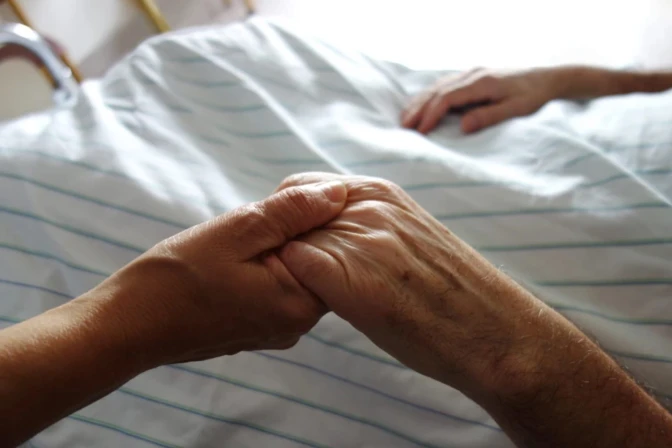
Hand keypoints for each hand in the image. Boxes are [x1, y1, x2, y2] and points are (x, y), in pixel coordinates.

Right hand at [86, 180, 346, 366]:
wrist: (128, 325)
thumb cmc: (177, 277)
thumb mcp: (238, 230)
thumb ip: (292, 211)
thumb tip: (338, 193)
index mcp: (301, 305)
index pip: (336, 250)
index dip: (315, 217)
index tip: (283, 203)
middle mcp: (296, 325)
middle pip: (316, 262)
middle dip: (293, 231)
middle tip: (254, 220)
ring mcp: (276, 330)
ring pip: (293, 271)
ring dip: (274, 247)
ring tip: (239, 238)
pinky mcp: (257, 328)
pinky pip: (274, 287)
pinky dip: (262, 266)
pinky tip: (232, 260)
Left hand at [276, 173, 542, 394]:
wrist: (492, 331)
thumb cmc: (450, 292)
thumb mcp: (408, 235)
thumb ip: (367, 222)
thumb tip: (325, 228)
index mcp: (380, 191)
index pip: (302, 187)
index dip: (290, 220)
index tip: (293, 247)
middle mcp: (366, 207)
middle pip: (291, 214)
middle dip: (284, 243)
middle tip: (296, 278)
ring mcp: (358, 239)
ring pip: (291, 241)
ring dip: (289, 270)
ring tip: (307, 297)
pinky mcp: (349, 277)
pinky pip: (296, 269)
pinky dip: (293, 289)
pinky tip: (317, 310)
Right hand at [401, 68, 562, 133]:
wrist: (548, 77)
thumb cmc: (534, 96)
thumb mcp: (516, 109)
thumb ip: (489, 117)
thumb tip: (464, 126)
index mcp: (482, 82)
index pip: (448, 98)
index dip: (432, 114)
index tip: (421, 132)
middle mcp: (473, 74)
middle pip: (437, 90)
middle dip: (419, 108)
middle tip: (403, 126)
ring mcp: (471, 73)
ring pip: (438, 86)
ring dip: (420, 101)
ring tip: (405, 118)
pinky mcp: (472, 76)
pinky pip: (444, 84)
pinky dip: (429, 95)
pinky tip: (421, 104)